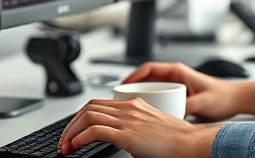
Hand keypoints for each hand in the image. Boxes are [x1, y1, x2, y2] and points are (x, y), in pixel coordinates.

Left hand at [57, 97, 218, 157]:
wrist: (190, 144)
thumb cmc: (176, 140)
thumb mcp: (150, 128)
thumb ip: (133, 128)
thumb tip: (118, 139)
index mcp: (135, 104)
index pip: (98, 104)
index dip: (80, 118)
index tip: (73, 133)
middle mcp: (129, 108)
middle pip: (88, 107)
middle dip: (70, 125)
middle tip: (64, 141)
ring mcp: (128, 120)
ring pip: (87, 116)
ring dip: (71, 132)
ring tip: (65, 147)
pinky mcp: (128, 134)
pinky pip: (94, 131)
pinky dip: (79, 139)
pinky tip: (74, 148)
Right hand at [122, 62, 254, 120]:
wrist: (236, 99)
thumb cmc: (223, 97)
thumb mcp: (203, 103)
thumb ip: (187, 107)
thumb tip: (172, 113)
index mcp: (179, 71)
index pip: (149, 68)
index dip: (133, 76)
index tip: (122, 85)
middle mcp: (176, 76)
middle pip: (145, 78)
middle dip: (130, 86)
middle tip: (118, 98)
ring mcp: (176, 84)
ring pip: (150, 86)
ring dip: (138, 94)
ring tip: (126, 106)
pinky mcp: (178, 94)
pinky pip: (157, 95)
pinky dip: (147, 101)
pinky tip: (143, 112)